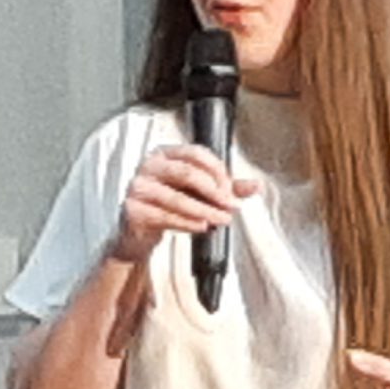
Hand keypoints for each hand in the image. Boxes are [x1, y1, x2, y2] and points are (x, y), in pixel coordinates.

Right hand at [107, 145, 258, 265]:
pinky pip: (166, 216)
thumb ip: (225, 188)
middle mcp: (149, 166)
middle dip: (214, 191)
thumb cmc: (169, 206)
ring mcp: (138, 187)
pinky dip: (188, 223)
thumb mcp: (198, 194)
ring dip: (205, 211)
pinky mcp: (133, 210)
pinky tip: (202, 228)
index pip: (195, 154)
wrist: (137, 234)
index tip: (231, 190)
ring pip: (178, 199)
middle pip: (187, 173)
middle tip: (231, 206)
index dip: (217, 171)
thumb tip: (256, 186)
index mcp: (165, 154)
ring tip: (222, 220)